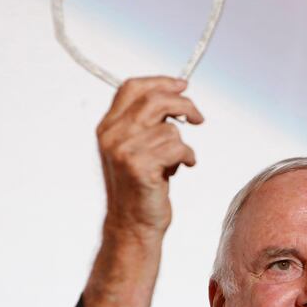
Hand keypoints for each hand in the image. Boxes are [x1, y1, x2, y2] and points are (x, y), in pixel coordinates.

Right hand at [96, 76, 203, 238]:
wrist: (132, 224)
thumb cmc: (141, 186)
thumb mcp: (137, 148)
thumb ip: (146, 122)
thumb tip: (175, 94)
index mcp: (107, 127)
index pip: (132, 88)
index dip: (160, 82)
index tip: (182, 86)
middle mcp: (112, 135)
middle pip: (155, 100)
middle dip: (184, 105)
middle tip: (198, 118)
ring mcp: (123, 150)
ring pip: (171, 129)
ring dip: (183, 145)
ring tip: (176, 161)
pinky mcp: (139, 166)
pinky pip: (178, 147)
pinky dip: (187, 157)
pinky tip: (182, 168)